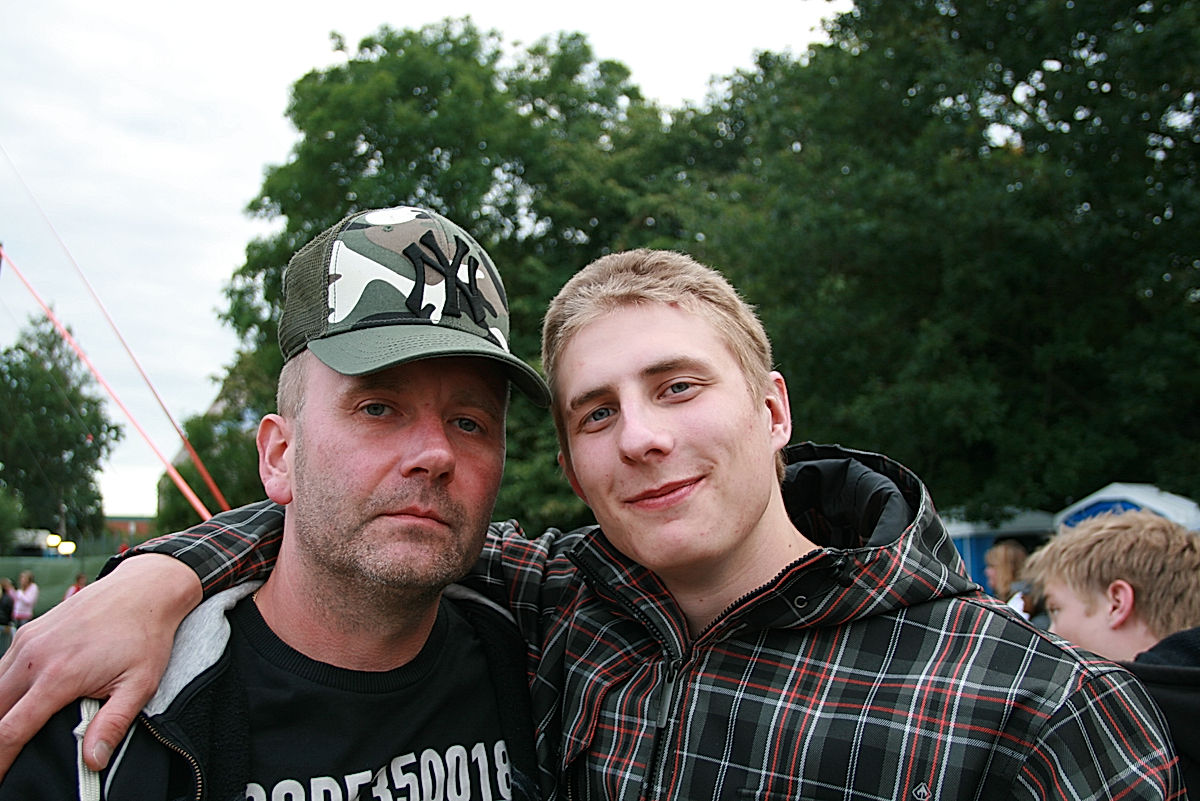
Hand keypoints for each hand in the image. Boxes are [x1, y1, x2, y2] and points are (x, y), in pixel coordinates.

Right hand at [0, 554, 200, 778]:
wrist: (145, 589)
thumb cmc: (144, 634)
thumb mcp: (140, 684)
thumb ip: (112, 724)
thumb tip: (94, 760)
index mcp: (59, 675)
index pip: (11, 730)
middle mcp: (36, 657)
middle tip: (5, 755)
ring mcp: (28, 641)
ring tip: (10, 730)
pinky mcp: (29, 632)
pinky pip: (2, 668)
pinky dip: (3, 689)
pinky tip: (15, 701)